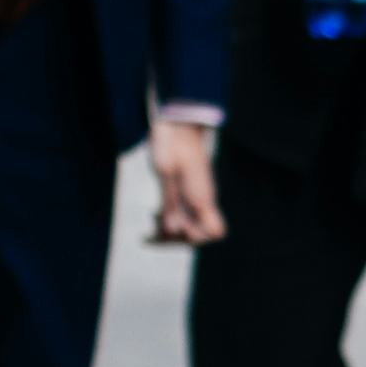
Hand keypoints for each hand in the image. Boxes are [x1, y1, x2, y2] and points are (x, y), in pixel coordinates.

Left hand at [148, 117, 224, 245]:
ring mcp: (191, 198)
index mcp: (202, 197)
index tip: (178, 230)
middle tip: (157, 232)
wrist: (176, 125)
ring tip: (150, 231)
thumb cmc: (172, 144)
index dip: (197, 239)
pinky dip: (163, 223)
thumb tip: (173, 229)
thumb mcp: (166, 171)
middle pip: (197, 235)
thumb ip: (170, 201)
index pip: (215, 231)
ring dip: (167, 234)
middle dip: (176, 240)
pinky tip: (152, 218)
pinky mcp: (181, 194)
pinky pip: (176, 216)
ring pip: (185, 228)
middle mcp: (200, 201)